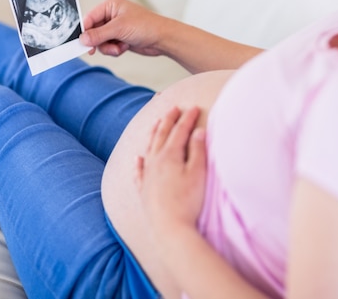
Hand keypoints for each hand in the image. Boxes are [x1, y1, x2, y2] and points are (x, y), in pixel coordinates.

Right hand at [80, 0, 175, 56]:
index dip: (84, 31)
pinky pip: (109, 47)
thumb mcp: (119, 28)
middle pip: (93, 31)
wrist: (163, 39)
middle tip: (95, 50)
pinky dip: (114, 50)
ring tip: (119, 47)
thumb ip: (99, 34)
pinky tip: (124, 48)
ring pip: (101, 41)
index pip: (89, 17)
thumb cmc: (146, 26)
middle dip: (99, 41)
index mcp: (110, 5)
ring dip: (108, 47)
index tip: (81, 42)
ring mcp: (116, 28)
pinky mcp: (121, 38)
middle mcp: (112, 15)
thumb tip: (83, 39)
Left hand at [135, 106, 207, 242]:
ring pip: (148, 148)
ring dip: (154, 134)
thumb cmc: (188, 200)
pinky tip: (139, 158)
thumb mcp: (198, 173)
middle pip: (161, 135)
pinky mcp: (144, 190)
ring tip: (157, 123)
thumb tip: (197, 131)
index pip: (180, 131)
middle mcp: (155, 162)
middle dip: (168, 120)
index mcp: (170, 155)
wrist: (170, 228)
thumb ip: (198, 150)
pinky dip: (139, 162)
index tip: (195, 108)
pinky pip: (139, 171)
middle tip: (174, 108)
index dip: (188, 118)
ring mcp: (148, 176)